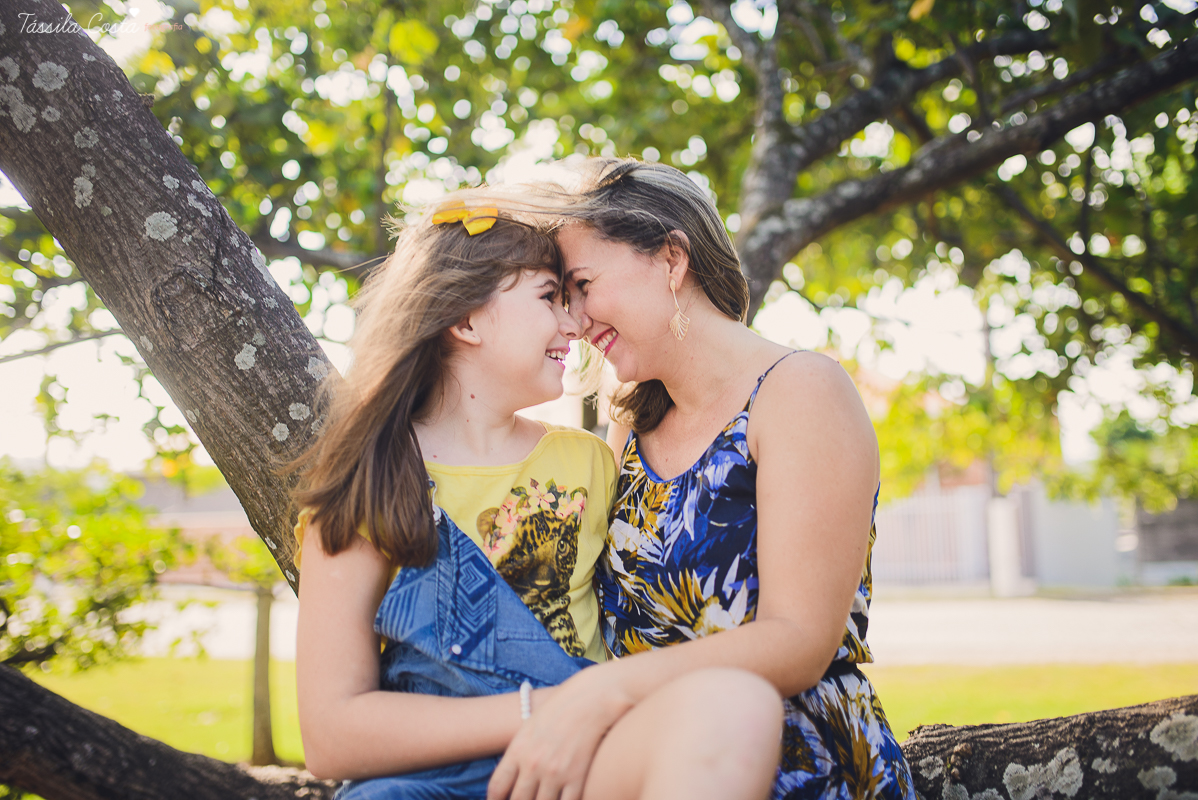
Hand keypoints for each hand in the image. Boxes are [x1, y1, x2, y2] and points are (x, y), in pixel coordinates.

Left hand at [486, 665, 632, 799]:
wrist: (593, 697)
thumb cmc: (562, 706)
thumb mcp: (531, 724)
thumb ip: (520, 751)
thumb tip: (514, 774)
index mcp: (518, 749)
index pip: (497, 787)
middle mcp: (533, 764)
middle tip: (526, 799)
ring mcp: (555, 773)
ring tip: (546, 797)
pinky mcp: (577, 777)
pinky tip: (564, 798)